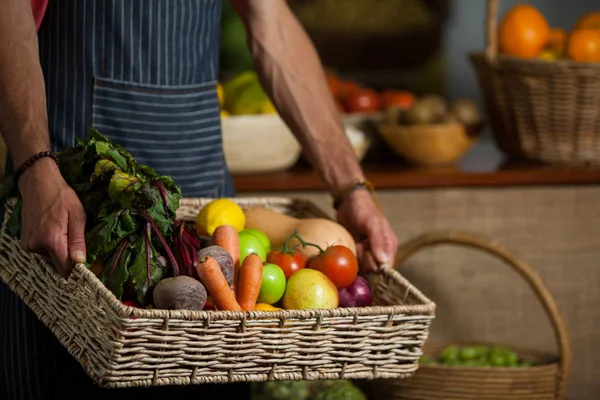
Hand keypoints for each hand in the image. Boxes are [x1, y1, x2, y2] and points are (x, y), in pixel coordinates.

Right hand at [18, 158, 86, 277]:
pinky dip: (50, 245)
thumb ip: (78, 240)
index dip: (75, 268)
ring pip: (50, 257)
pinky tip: (54, 230)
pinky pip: (42, 250)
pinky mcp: (25, 241)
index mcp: (51, 240)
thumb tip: (80, 261)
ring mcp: (28, 244)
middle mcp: (36, 246)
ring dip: (59, 250)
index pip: (64, 268)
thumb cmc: (61, 196)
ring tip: (63, 231)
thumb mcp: (77, 215)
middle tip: (75, 240)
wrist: (38, 182)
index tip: (84, 263)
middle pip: (57, 264)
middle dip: (68, 257)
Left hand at [336, 189, 397, 271]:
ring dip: (355, 260)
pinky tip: (346, 250)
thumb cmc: (364, 210)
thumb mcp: (372, 223)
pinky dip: (349, 259)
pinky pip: (353, 263)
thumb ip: (378, 241)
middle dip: (364, 262)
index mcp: (389, 246)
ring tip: (354, 244)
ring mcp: (367, 253)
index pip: (387, 267)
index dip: (377, 268)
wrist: (348, 203)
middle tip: (359, 246)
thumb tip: (383, 261)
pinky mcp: (356, 252)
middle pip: (373, 270)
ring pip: (362, 268)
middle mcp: (380, 252)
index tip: (366, 257)